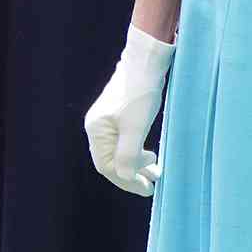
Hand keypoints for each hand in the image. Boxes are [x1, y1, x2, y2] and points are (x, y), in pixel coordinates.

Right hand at [85, 26, 175, 196]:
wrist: (146, 61)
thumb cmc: (141, 93)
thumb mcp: (136, 127)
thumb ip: (128, 154)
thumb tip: (124, 176)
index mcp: (96, 130)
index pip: (107, 166)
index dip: (127, 181)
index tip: (147, 189)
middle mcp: (97, 126)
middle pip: (111, 161)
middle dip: (132, 175)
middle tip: (152, 185)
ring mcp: (106, 120)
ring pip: (119, 151)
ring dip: (136, 164)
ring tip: (155, 172)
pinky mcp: (118, 115)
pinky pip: (124, 141)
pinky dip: (137, 152)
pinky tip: (149, 155)